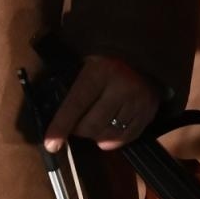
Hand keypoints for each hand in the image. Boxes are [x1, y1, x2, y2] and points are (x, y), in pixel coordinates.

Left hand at [43, 54, 160, 151]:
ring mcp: (137, 102)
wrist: (143, 53)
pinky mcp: (149, 112)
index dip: (61, 126)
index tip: (50, 145)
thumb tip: (57, 113)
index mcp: (98, 72)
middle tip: (75, 126)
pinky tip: (106, 137)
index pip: (75, 105)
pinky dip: (115, 141)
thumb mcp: (86, 62)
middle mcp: (120, 88)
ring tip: (91, 128)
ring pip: (110, 133)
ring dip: (96, 136)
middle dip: (79, 131)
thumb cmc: (106, 58)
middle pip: (93, 124)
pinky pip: (129, 136)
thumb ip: (74, 84)